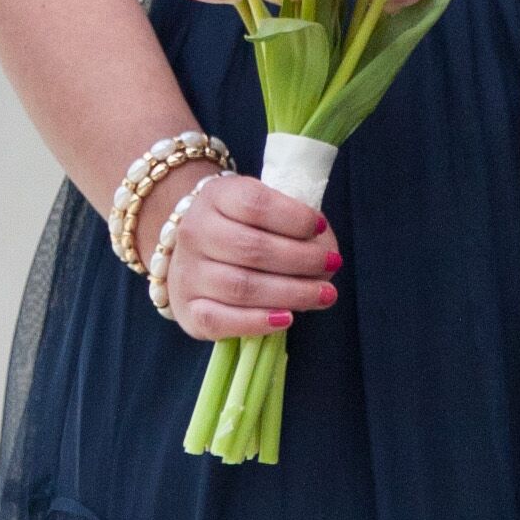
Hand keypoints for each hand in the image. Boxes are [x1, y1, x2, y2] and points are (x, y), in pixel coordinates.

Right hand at [148, 167, 331, 340]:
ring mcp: (187, 272)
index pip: (254, 203)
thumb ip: (300, 228)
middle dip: (301, 259)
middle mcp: (194, 232)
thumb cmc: (249, 229)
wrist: (199, 253)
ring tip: (325, 295)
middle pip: (251, 248)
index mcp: (216, 197)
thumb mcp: (272, 212)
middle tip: (332, 264)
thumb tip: (325, 259)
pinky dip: (256, 322)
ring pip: (240, 287)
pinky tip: (286, 318)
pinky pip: (218, 319)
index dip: (294, 217)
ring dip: (291, 293)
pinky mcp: (188, 309)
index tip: (320, 227)